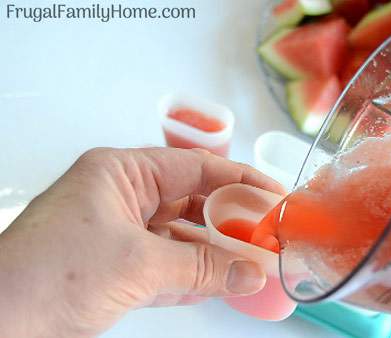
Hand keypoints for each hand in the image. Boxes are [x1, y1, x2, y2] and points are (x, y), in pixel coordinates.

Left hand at [0, 147, 284, 337]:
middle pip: (191, 202)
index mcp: (121, 174)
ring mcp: (119, 232)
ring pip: (181, 236)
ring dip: (214, 253)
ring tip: (253, 263)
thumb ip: (201, 269)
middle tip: (267, 235)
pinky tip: (220, 284)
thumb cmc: (44, 276)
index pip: (195, 167)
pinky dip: (192, 276)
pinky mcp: (116, 266)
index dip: (240, 180)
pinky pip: (166, 264)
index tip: (274, 195)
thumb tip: (250, 272)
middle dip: (230, 221)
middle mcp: (122, 197)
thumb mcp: (137, 266)